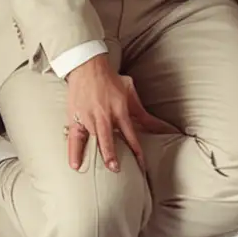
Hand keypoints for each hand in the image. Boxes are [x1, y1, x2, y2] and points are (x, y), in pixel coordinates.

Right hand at [65, 56, 175, 172]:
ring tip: (101, 170)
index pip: (130, 134)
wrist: (88, 66)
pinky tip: (75, 165)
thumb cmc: (111, 80)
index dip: (135, 149)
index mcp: (120, 110)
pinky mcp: (75, 118)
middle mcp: (104, 115)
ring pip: (93, 139)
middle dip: (112, 153)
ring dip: (97, 154)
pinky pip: (74, 137)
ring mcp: (89, 117)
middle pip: (109, 138)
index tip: (140, 163)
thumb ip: (144, 114)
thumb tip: (163, 126)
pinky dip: (74, 151)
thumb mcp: (130, 93)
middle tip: (116, 169)